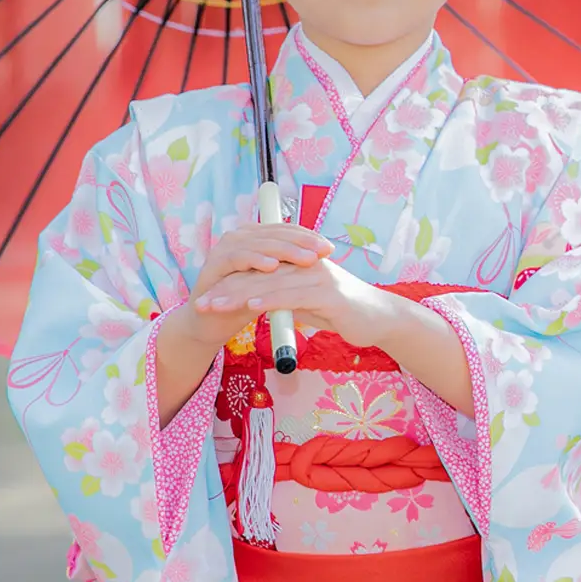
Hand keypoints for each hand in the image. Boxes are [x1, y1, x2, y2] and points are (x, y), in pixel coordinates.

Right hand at [175, 223, 333, 347]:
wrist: (211, 323)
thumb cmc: (244, 302)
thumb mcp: (271, 283)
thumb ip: (289, 268)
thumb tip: (321, 258)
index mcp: (255, 237)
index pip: (286, 230)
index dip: (309, 237)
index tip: (330, 248)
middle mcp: (239, 236)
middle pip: (276, 233)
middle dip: (302, 242)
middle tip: (323, 251)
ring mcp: (225, 248)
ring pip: (260, 243)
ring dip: (285, 251)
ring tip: (306, 259)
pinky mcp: (213, 263)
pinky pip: (237, 258)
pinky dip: (255, 260)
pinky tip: (272, 266)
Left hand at [193, 257, 404, 349]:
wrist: (380, 318)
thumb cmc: (345, 311)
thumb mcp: (310, 302)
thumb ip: (288, 297)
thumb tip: (263, 301)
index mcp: (301, 263)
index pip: (260, 270)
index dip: (232, 282)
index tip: (207, 296)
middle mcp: (307, 263)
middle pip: (259, 274)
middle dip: (227, 288)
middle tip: (201, 302)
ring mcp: (318, 276)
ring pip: (270, 283)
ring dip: (238, 296)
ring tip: (215, 306)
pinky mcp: (328, 293)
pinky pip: (292, 295)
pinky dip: (269, 299)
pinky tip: (250, 306)